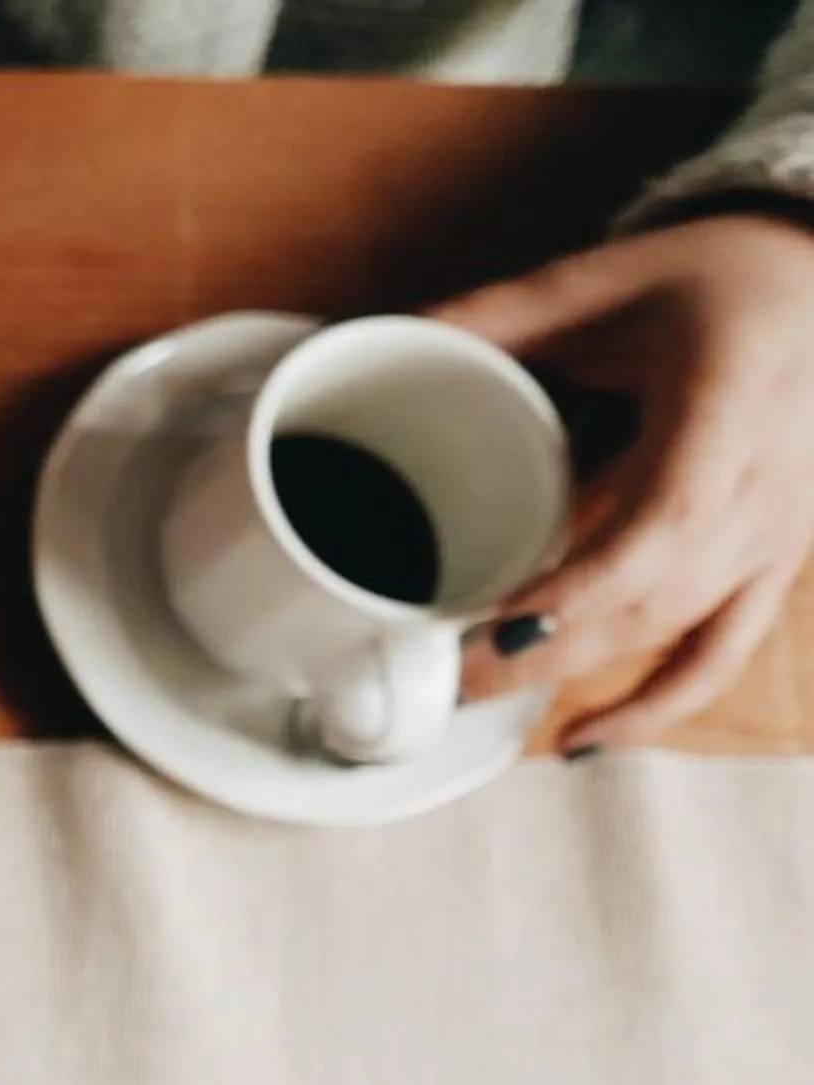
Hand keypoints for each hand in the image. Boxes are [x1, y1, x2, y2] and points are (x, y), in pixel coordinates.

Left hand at [438, 213, 813, 749]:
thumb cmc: (721, 274)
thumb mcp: (608, 276)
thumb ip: (496, 315)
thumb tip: (382, 336)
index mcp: (727, 411)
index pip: (662, 525)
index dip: (580, 591)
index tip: (496, 628)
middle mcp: (768, 488)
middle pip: (658, 599)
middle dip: (546, 651)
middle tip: (439, 675)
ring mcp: (781, 536)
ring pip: (682, 634)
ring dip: (578, 677)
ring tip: (473, 696)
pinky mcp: (777, 564)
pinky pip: (722, 655)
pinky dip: (656, 707)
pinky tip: (581, 740)